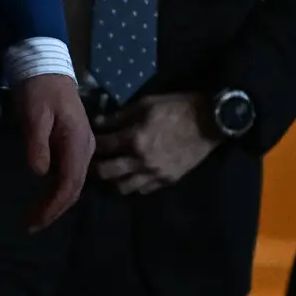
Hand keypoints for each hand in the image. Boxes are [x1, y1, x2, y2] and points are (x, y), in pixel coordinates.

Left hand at [12, 73, 94, 230]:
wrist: (47, 68)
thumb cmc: (39, 89)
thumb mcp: (34, 113)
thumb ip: (37, 142)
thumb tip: (39, 173)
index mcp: (78, 142)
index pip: (69, 184)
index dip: (53, 206)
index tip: (35, 221)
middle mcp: (85, 149)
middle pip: (73, 189)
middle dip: (53, 210)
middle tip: (30, 226)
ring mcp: (81, 147)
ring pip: (72, 183)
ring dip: (55, 203)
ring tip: (34, 217)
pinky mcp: (73, 145)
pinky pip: (68, 174)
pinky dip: (56, 191)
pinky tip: (44, 198)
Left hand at [92, 92, 217, 195]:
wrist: (208, 122)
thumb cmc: (176, 108)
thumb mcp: (145, 104)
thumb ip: (119, 116)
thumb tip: (98, 122)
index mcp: (134, 139)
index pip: (103, 146)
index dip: (92, 142)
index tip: (87, 140)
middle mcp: (141, 161)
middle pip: (107, 173)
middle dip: (95, 168)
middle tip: (90, 161)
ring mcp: (155, 174)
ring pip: (123, 187)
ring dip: (113, 180)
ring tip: (110, 171)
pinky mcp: (167, 181)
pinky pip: (143, 190)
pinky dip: (133, 185)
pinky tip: (130, 176)